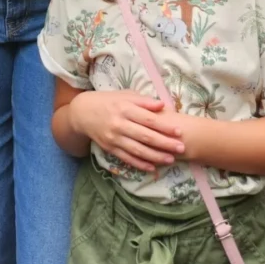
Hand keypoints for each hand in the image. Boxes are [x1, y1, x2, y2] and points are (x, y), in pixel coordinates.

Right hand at [69, 90, 185, 171]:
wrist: (83, 112)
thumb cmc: (108, 101)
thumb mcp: (125, 95)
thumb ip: (144, 101)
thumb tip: (162, 105)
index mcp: (125, 108)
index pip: (148, 119)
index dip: (164, 126)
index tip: (179, 131)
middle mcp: (119, 124)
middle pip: (145, 136)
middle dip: (165, 143)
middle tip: (181, 147)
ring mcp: (114, 138)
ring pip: (138, 150)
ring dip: (155, 156)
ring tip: (171, 159)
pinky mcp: (110, 149)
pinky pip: (127, 158)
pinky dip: (140, 164)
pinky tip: (152, 167)